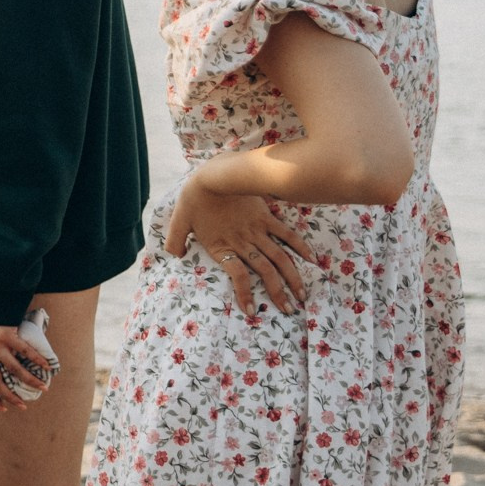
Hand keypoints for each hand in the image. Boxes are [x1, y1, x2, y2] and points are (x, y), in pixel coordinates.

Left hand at [0, 318, 55, 411]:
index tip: (2, 407)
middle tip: (22, 406)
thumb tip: (1, 376)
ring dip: (29, 380)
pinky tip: (46, 366)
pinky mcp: (8, 334)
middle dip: (10, 396)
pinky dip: (37, 359)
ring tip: (42, 388)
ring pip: (14, 369)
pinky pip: (25, 351)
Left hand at [164, 173, 315, 315]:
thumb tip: (173, 255)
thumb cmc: (194, 197)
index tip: (251, 311)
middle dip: (278, 292)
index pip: (238, 275)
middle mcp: (243, 242)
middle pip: (265, 271)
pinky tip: (312, 260)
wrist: (213, 174)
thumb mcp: (179, 220)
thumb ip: (175, 239)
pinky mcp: (266, 218)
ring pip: (279, 257)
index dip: (245, 294)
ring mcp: (257, 230)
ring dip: (292, 277)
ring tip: (302, 295)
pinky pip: (286, 234)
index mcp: (223, 246)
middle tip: (290, 310)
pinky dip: (300, 247)